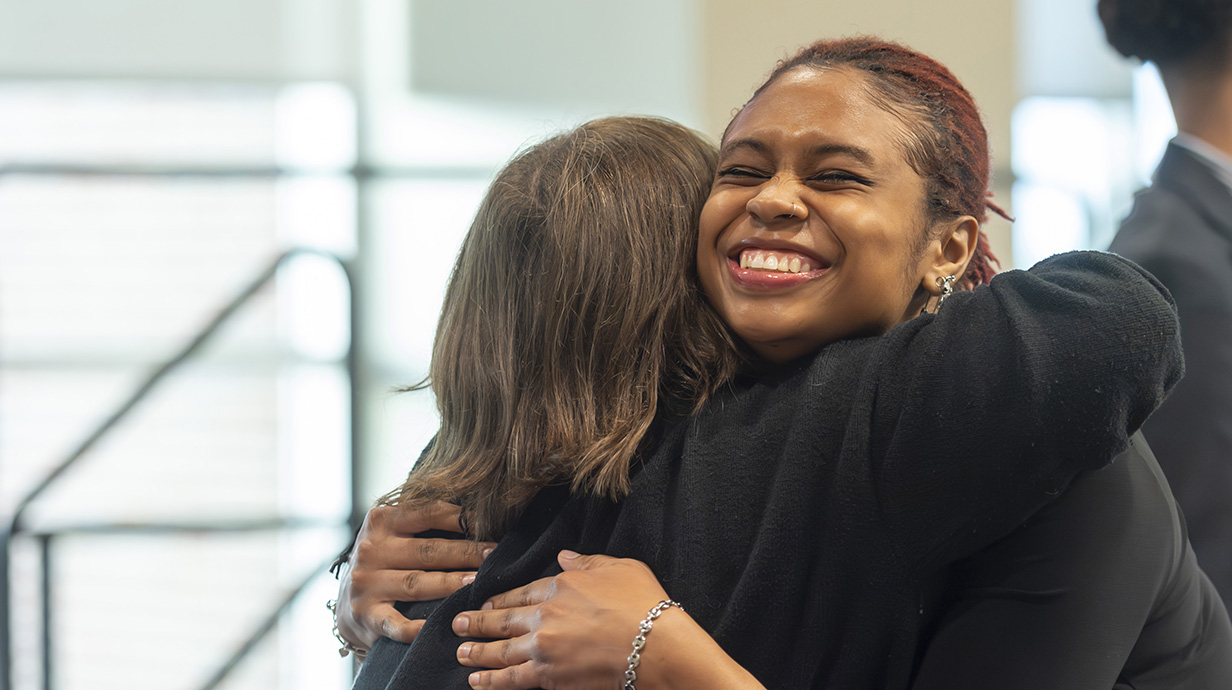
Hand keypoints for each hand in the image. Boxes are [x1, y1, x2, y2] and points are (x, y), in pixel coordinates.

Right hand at [336, 501, 496, 649]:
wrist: (347, 602)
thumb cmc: (385, 561)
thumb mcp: (395, 533)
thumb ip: (425, 523)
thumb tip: (478, 517)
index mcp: (381, 520)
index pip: (428, 513)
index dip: (462, 519)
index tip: (491, 524)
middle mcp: (370, 550)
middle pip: (427, 550)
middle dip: (465, 552)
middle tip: (494, 555)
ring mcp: (366, 584)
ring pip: (416, 583)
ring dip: (451, 584)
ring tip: (478, 583)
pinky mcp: (366, 616)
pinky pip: (396, 624)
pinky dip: (418, 627)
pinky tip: (442, 623)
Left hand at [451, 551, 678, 689]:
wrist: (653, 644)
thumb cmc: (643, 603)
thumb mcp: (619, 568)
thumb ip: (587, 562)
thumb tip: (563, 556)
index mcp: (561, 586)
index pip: (523, 592)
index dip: (502, 598)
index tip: (486, 602)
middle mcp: (545, 615)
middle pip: (504, 619)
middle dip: (478, 622)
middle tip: (457, 623)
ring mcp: (543, 647)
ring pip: (501, 650)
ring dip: (477, 651)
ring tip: (461, 651)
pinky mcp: (548, 675)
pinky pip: (512, 679)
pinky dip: (492, 681)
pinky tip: (477, 681)